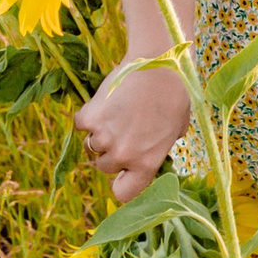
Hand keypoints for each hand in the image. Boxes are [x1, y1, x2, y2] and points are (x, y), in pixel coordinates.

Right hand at [73, 64, 192, 203]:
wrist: (159, 64)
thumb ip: (159, 149)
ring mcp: (104, 137)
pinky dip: (89, 115)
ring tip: (119, 113)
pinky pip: (81, 124)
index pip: (123, 193)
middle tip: (124, 130)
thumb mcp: (176, 130)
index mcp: (147, 163)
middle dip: (111, 152)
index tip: (122, 173)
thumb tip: (149, 157)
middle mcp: (123, 155)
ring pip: (91, 147)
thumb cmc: (174, 96)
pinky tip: (107, 102)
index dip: (121, 183)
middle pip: (103, 166)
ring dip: (100, 134)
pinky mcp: (89, 117)